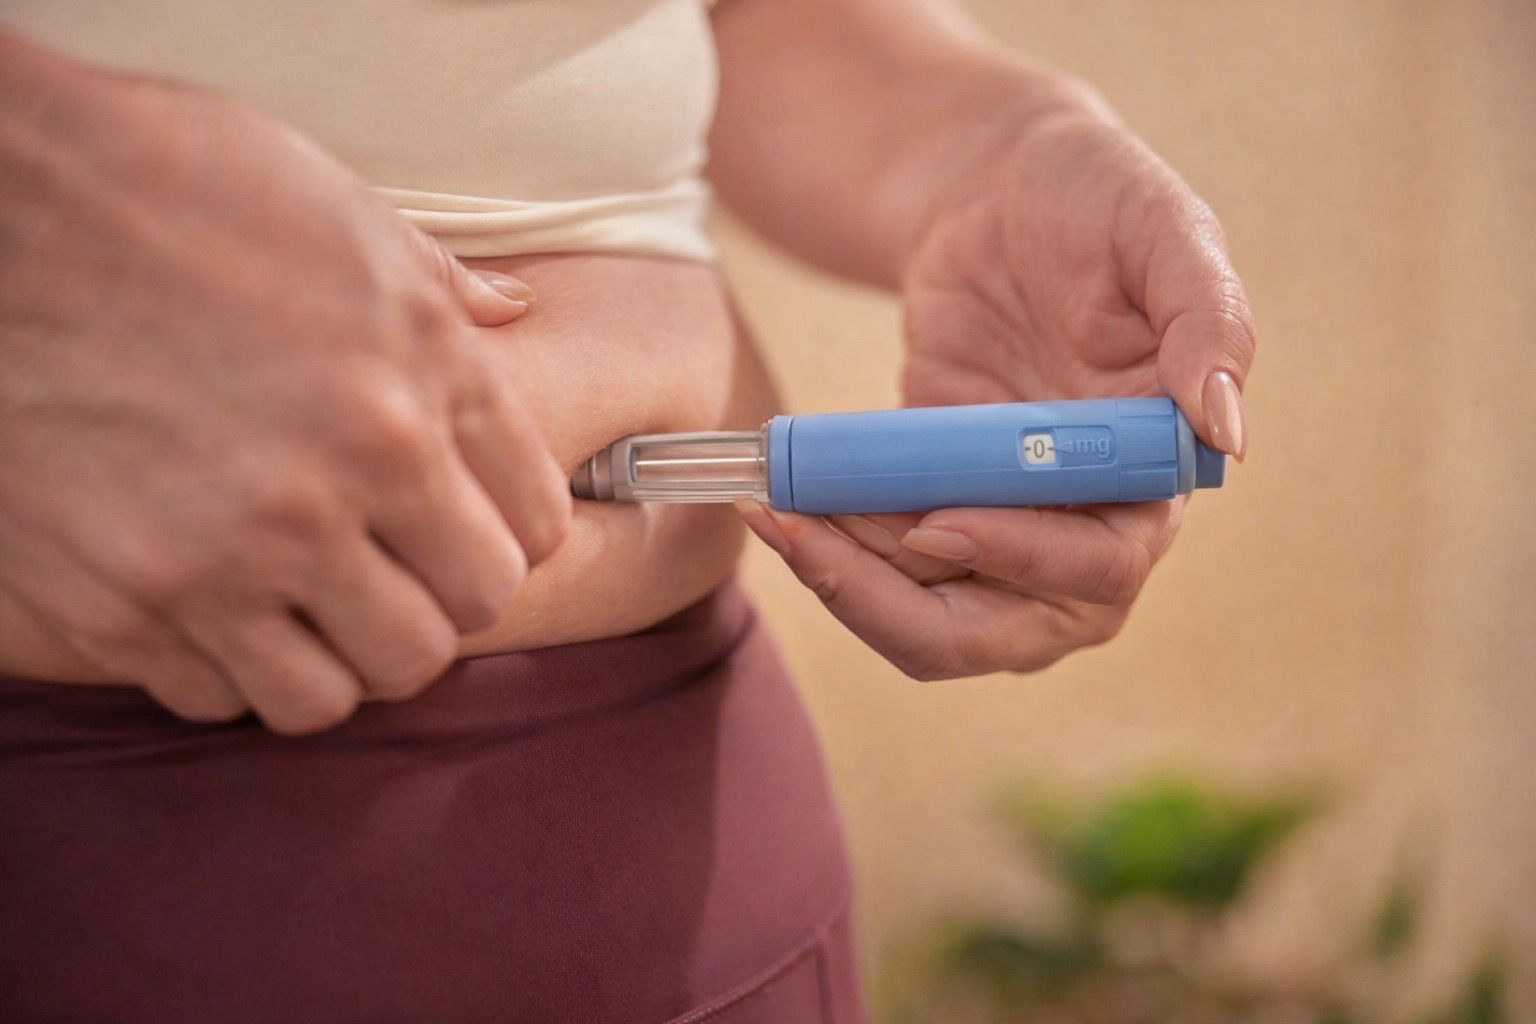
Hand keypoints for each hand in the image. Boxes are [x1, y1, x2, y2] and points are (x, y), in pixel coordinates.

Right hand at [0, 35, 570, 730]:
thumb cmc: (164, 178)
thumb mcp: (338, 207)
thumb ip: (439, 287)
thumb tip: (513, 314)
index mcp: (417, 380)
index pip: (533, 528)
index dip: (512, 534)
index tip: (472, 527)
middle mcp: (343, 478)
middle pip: (463, 620)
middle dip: (442, 600)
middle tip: (398, 570)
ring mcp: (230, 551)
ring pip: (348, 689)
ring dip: (342, 654)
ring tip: (310, 603)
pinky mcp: (120, 602)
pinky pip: (221, 697)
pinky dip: (230, 667)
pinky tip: (215, 605)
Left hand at [739, 104, 1254, 678]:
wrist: (996, 193)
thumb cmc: (1092, 200)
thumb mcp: (1163, 229)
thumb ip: (1209, 320)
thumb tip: (1226, 434)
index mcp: (1154, 469)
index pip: (1104, 564)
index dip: (1023, 559)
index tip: (935, 522)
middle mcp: (1090, 520)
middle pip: (1012, 628)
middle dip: (904, 609)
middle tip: (810, 544)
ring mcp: (1009, 523)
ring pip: (937, 617)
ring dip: (852, 586)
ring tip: (781, 516)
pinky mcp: (941, 508)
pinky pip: (889, 570)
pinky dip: (836, 556)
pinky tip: (787, 507)